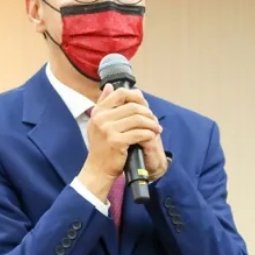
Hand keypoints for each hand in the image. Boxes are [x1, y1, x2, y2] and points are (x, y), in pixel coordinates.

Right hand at [77, 84, 162, 200]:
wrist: (98, 169)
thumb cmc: (101, 147)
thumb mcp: (97, 123)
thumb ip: (103, 103)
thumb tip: (109, 85)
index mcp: (98, 112)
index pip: (120, 94)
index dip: (136, 96)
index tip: (144, 104)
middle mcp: (101, 119)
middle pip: (132, 106)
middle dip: (147, 112)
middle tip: (154, 120)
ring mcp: (108, 130)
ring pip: (137, 119)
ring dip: (151, 123)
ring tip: (156, 129)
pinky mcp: (116, 142)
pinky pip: (138, 133)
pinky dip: (148, 134)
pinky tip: (152, 136)